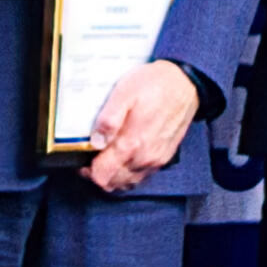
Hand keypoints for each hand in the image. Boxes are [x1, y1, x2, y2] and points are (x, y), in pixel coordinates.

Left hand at [83, 60, 200, 193]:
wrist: (185, 83)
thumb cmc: (153, 85)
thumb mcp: (123, 93)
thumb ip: (108, 120)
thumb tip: (95, 142)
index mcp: (132, 144)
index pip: (103, 176)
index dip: (88, 171)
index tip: (81, 158)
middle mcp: (145, 158)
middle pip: (113, 183)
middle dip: (98, 173)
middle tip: (90, 157)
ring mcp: (156, 160)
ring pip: (128, 181)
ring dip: (113, 175)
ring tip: (105, 156)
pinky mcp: (164, 156)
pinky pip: (142, 175)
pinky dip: (128, 172)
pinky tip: (123, 156)